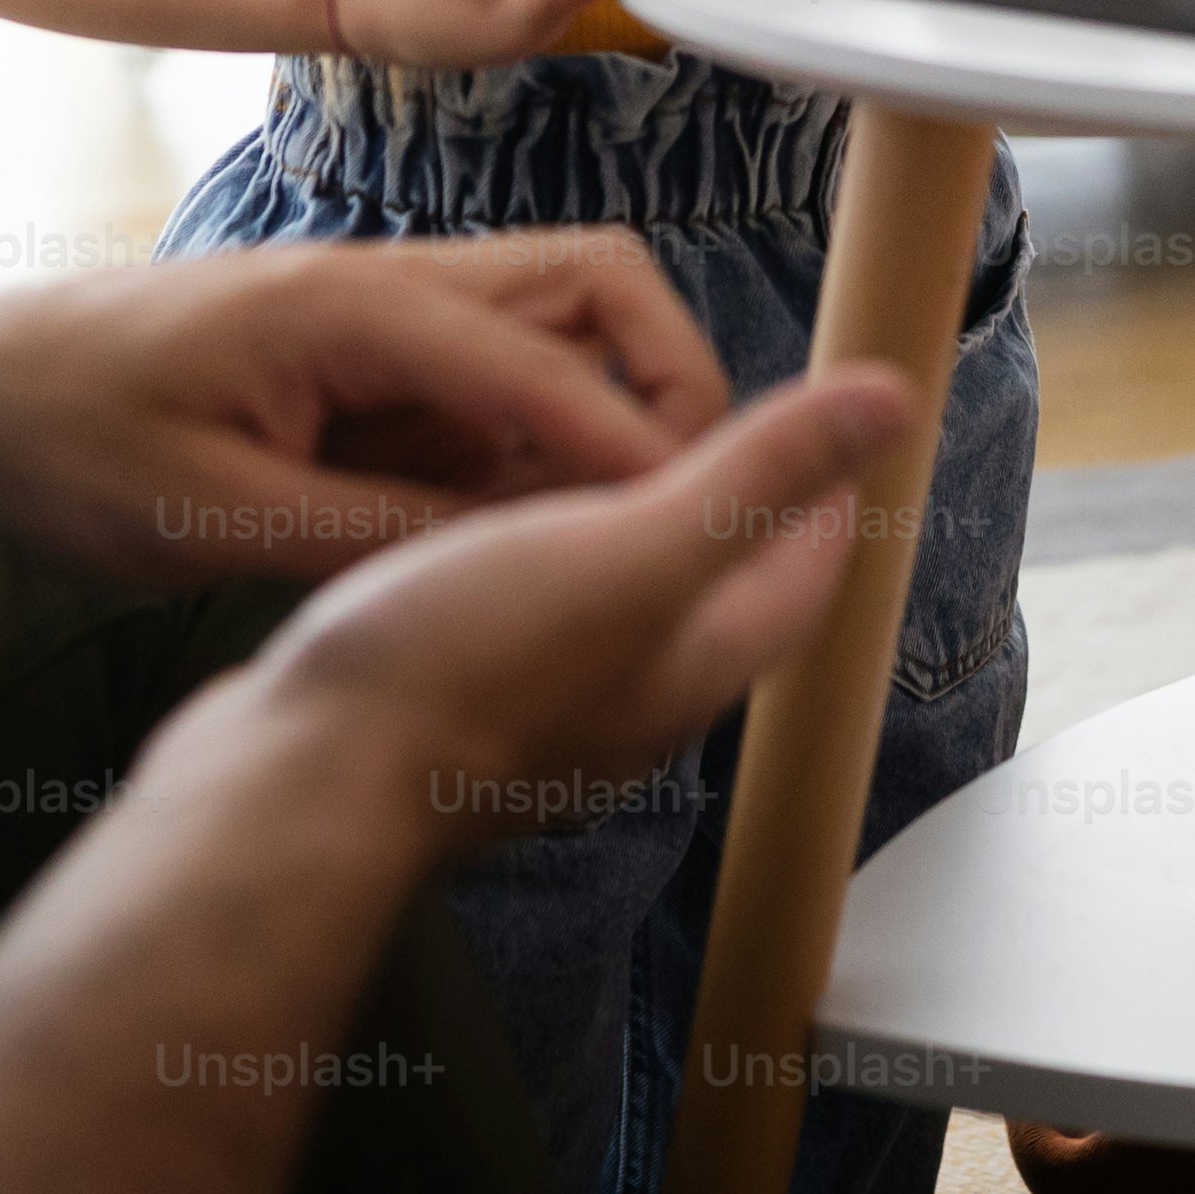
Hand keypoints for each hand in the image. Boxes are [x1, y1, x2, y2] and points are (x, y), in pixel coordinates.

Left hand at [0, 234, 735, 587]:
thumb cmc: (62, 440)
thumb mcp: (203, 520)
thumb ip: (364, 536)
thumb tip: (508, 561)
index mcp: (352, 307)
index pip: (545, 368)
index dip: (635, 453)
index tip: (699, 527)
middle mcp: (391, 283)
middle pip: (599, 289)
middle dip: (670, 383)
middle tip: (687, 503)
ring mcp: (388, 312)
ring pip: (565, 325)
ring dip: (613, 411)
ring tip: (619, 527)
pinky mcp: (374, 353)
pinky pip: (499, 380)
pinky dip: (545, 440)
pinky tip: (527, 527)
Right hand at [220, 363, 917, 855]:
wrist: (300, 787)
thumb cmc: (460, 667)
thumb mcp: (631, 545)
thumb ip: (757, 477)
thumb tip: (894, 406)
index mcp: (691, 666)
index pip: (798, 576)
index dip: (821, 493)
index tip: (829, 425)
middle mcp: (631, 708)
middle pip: (716, 601)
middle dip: (733, 515)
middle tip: (726, 432)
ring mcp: (542, 724)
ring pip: (618, 618)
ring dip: (628, 541)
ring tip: (604, 463)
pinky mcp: (457, 719)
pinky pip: (530, 632)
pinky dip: (537, 570)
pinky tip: (490, 539)